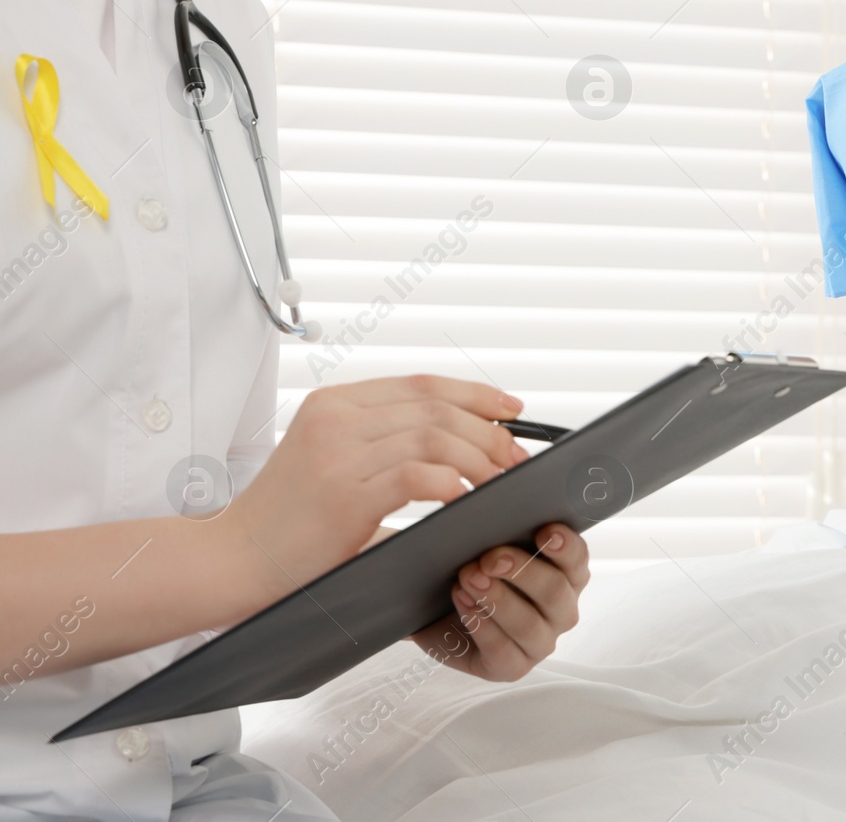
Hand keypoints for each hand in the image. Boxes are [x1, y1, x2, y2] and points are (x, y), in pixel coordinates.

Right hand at [227, 375, 526, 603]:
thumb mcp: (331, 464)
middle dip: (488, 430)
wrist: (229, 561)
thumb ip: (382, 447)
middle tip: (516, 457)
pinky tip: (467, 498)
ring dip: (479, 458)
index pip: (422, 384)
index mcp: (334, 403)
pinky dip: (453, 483)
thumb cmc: (285, 523)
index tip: (512, 410)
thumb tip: (456, 452)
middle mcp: (336, 417)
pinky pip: (417, 475)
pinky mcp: (343, 493)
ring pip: (433, 436)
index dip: (475, 394)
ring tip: (500, 480)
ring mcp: (337, 452)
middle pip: (435, 407)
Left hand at [408, 523, 590, 680]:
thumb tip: (495, 498)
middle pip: (555, 591)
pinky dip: (480, 624)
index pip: (578, 558)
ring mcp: (540, 642)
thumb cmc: (474, 574)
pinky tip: (462, 602)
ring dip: (497, 599)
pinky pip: (503, 649)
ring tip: (467, 578)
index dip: (565, 545)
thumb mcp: (488, 547)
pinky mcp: (513, 668)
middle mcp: (561, 611)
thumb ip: (502, 529)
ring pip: (529, 623)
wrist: (438, 615)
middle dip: (522, 571)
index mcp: (566, 576)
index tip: (544, 530)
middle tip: (490, 558)